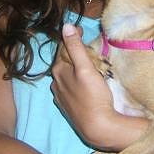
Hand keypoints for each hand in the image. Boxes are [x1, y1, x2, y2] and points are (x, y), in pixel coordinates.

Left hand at [51, 23, 117, 146]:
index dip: (72, 38)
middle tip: (88, 47)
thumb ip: (75, 47)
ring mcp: (61, 97)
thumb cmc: (93, 96)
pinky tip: (85, 84)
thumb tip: (66, 26)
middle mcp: (55, 83)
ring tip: (88, 64)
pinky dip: (76, 82)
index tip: (82, 31)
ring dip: (75, 69)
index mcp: (58, 71)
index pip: (62, 48)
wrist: (98, 127)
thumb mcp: (86, 68)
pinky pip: (71, 89)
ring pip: (67, 77)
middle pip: (64, 63)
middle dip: (73, 53)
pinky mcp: (69, 108)